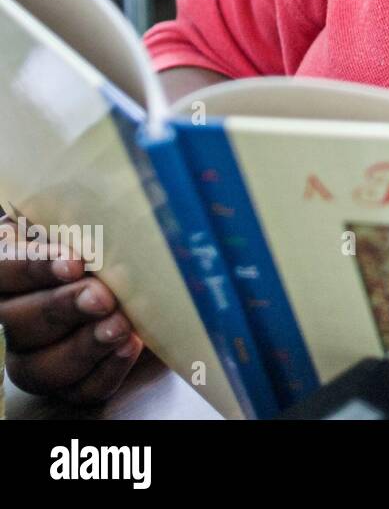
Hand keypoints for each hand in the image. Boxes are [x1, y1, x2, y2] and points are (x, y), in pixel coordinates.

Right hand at [0, 219, 141, 403]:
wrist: (162, 287)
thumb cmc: (121, 245)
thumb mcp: (103, 225)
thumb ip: (88, 221)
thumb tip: (101, 209)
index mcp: (15, 268)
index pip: (2, 270)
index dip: (31, 268)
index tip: (74, 262)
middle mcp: (18, 317)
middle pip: (18, 321)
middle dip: (62, 308)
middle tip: (102, 296)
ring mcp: (40, 357)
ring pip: (41, 365)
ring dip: (83, 345)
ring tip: (120, 326)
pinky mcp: (74, 385)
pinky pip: (81, 389)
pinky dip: (107, 370)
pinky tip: (130, 347)